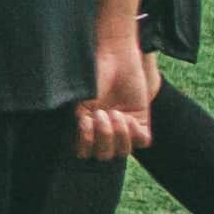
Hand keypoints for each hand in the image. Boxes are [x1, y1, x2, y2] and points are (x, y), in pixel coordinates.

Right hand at [80, 18, 154, 161]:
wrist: (115, 57)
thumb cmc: (92, 75)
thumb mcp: (78, 99)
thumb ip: (75, 122)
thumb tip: (70, 142)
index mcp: (85, 128)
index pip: (84, 153)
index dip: (86, 143)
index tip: (86, 121)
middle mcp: (104, 130)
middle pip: (105, 155)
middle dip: (104, 137)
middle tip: (103, 114)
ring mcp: (124, 127)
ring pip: (124, 152)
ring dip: (120, 135)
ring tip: (117, 113)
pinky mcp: (142, 120)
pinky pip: (143, 142)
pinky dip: (136, 133)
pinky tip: (130, 116)